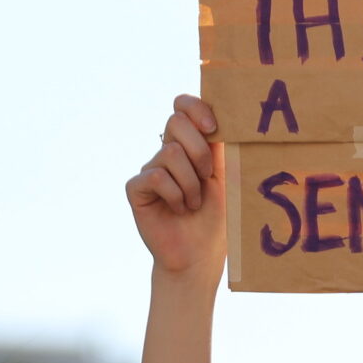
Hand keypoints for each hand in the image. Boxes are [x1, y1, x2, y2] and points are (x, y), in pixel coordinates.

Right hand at [128, 94, 226, 278]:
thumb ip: (220, 147)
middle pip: (176, 121)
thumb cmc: (216, 219)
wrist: (199, 255)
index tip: (214, 128)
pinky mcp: (137, 189)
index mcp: (190, 145)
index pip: (183, 107)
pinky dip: (175, 195)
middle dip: (199, 150)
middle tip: (207, 177)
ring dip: (190, 182)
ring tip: (194, 203)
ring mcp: (150, 170)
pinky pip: (156, 176)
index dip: (195, 108)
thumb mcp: (225, 177)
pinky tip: (178, 210)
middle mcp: (167, 153)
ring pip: (170, 152)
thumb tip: (225, 115)